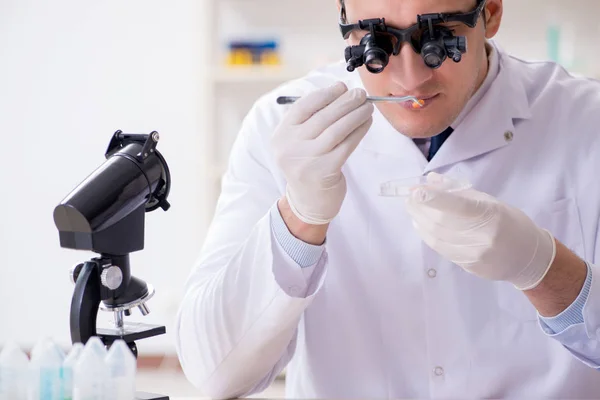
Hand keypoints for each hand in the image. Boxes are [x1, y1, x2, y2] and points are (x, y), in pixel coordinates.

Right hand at [271, 82, 373, 224]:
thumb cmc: (308, 165)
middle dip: (345, 102)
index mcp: (281, 135)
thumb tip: (340, 92)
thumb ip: (311, 120)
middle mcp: (290, 147)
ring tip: (368, 106)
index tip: (341, 87)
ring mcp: (307, 159)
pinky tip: (367, 123)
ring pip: (336, 129)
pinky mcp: (326, 170)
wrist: (308, 202)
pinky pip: (347, 144)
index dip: (324, 95)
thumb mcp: (298, 142)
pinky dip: (359, 131)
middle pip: (322, 117)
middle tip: (360, 94)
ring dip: (355, 114)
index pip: (303, 107)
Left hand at [404, 173, 556, 290]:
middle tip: (409, 197)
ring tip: (412, 209)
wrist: (528, 257)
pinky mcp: (468, 266)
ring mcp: (475, 254)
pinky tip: (421, 224)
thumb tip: (430, 181)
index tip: (416, 190)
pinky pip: (441, 248)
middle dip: (421, 208)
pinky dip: (427, 235)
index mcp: (492, 215)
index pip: (458, 206)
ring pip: (437, 237)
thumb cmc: (510, 223)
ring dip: (420, 221)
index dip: (434, 199)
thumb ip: (459, 192)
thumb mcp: (490, 202)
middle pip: (442, 222)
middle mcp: (483, 237)